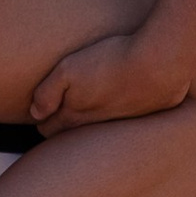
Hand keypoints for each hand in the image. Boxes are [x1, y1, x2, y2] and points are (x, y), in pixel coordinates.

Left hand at [28, 24, 195, 131]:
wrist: (160, 62)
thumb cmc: (110, 61)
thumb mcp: (68, 69)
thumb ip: (46, 92)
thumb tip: (35, 113)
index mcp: (74, 117)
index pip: (47, 129)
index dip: (43, 117)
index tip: (45, 107)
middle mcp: (96, 128)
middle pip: (70, 135)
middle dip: (63, 124)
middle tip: (63, 108)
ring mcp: (122, 125)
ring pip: (97, 130)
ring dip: (93, 119)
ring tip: (93, 101)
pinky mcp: (145, 116)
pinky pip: (125, 121)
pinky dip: (120, 112)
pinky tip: (122, 96)